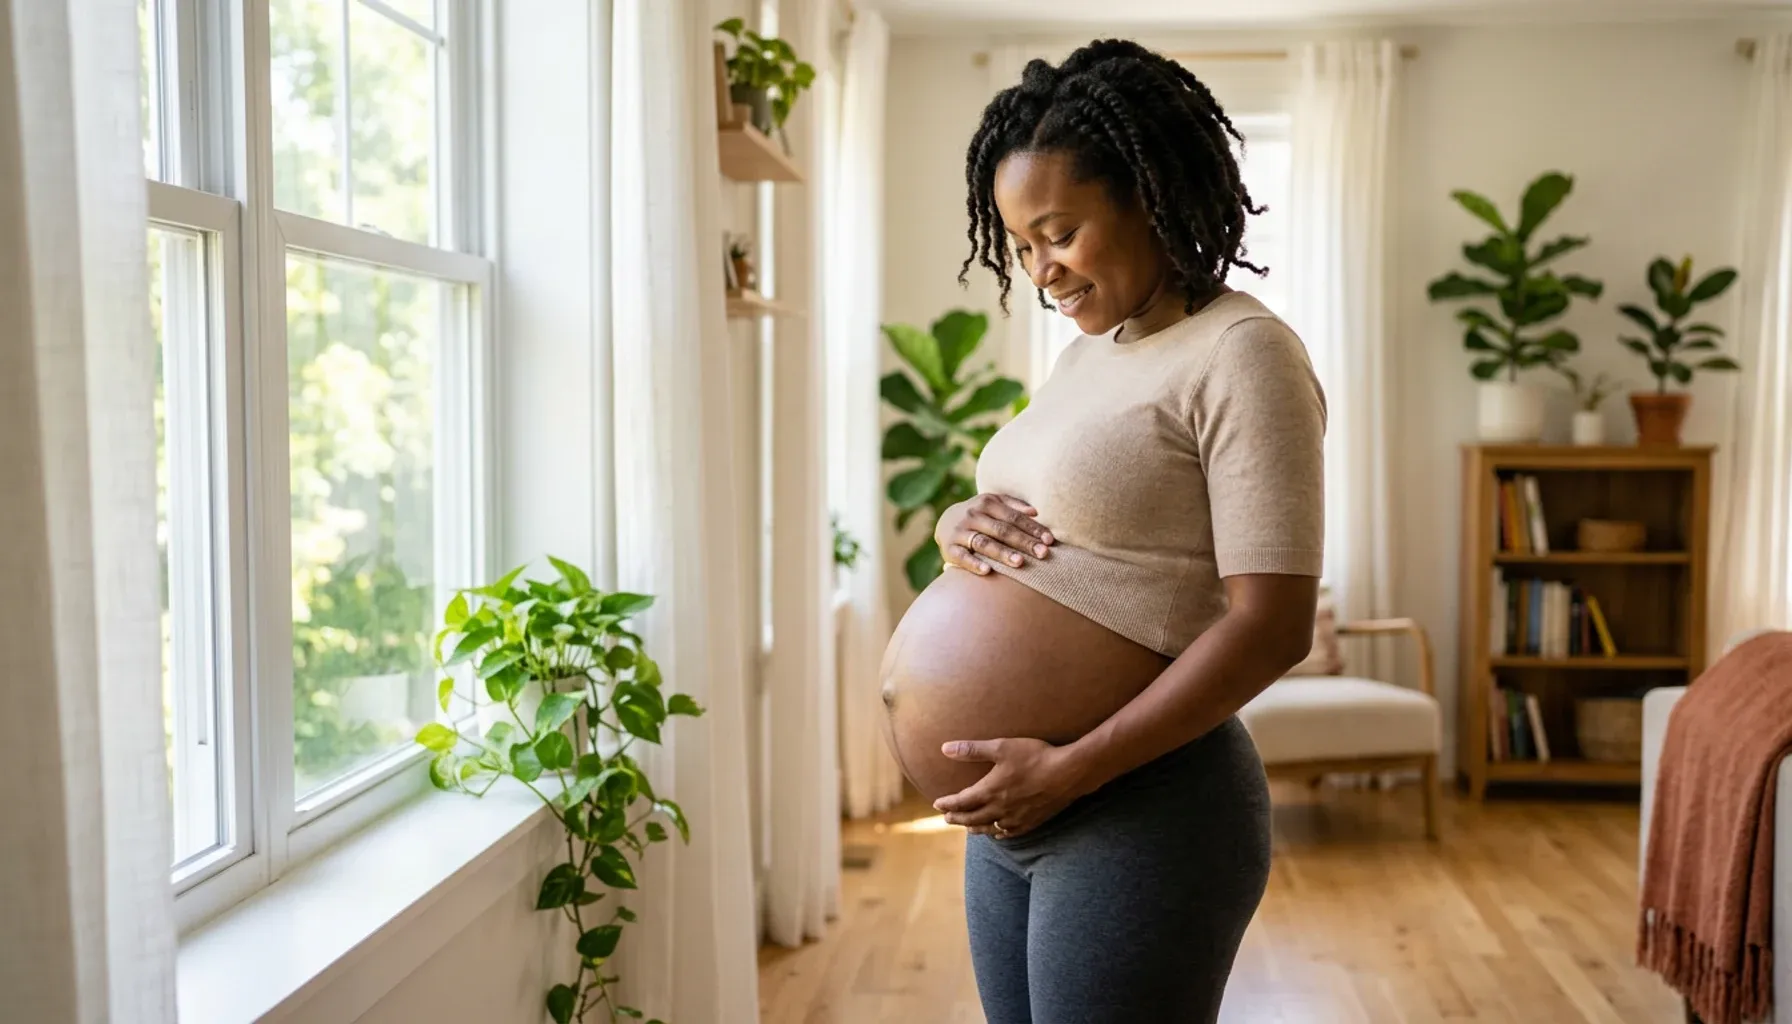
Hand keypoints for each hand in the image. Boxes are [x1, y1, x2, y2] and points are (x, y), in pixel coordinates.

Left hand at [932, 738, 1090, 838]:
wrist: (1068, 773)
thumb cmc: (1035, 756)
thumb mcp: (1001, 747)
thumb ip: (972, 750)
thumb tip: (944, 749)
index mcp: (990, 791)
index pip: (962, 801)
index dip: (948, 803)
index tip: (937, 804)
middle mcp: (1000, 808)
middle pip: (972, 818)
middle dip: (957, 818)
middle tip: (946, 818)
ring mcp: (1016, 818)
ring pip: (989, 828)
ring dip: (975, 828)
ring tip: (967, 828)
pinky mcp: (1031, 821)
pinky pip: (1010, 832)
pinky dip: (998, 833)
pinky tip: (997, 833)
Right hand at [936, 493, 1053, 574]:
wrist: (945, 522)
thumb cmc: (979, 514)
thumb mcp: (993, 503)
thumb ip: (1013, 505)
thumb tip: (1035, 512)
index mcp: (986, 503)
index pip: (1013, 517)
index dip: (1032, 528)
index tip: (1049, 540)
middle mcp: (972, 515)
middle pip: (1002, 530)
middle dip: (1023, 542)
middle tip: (1042, 553)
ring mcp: (960, 532)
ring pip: (984, 543)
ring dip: (1002, 553)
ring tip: (1020, 562)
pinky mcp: (949, 549)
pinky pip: (962, 557)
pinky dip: (974, 564)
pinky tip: (988, 571)